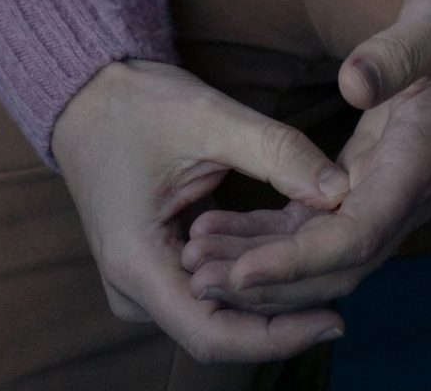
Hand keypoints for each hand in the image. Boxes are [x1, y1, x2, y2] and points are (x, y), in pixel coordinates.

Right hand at [49, 55, 352, 363]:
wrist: (86, 92)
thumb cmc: (135, 101)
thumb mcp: (209, 117)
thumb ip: (275, 152)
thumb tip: (339, 191)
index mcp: (136, 264)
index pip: (214, 335)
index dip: (278, 337)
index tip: (334, 321)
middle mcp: (134, 288)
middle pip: (221, 326)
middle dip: (283, 309)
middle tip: (344, 284)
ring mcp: (142, 281)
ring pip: (218, 307)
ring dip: (269, 286)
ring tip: (327, 264)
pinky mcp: (155, 265)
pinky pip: (209, 283)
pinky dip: (249, 267)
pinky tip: (294, 249)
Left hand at [180, 0, 430, 319]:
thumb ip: (399, 51)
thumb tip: (352, 82)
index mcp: (422, 162)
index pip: (356, 236)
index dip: (297, 261)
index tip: (240, 272)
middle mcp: (410, 192)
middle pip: (337, 267)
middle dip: (268, 279)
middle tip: (196, 273)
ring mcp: (394, 190)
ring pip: (327, 256)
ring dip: (267, 265)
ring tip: (198, 259)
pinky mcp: (376, 178)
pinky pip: (325, 228)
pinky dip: (280, 240)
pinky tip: (233, 236)